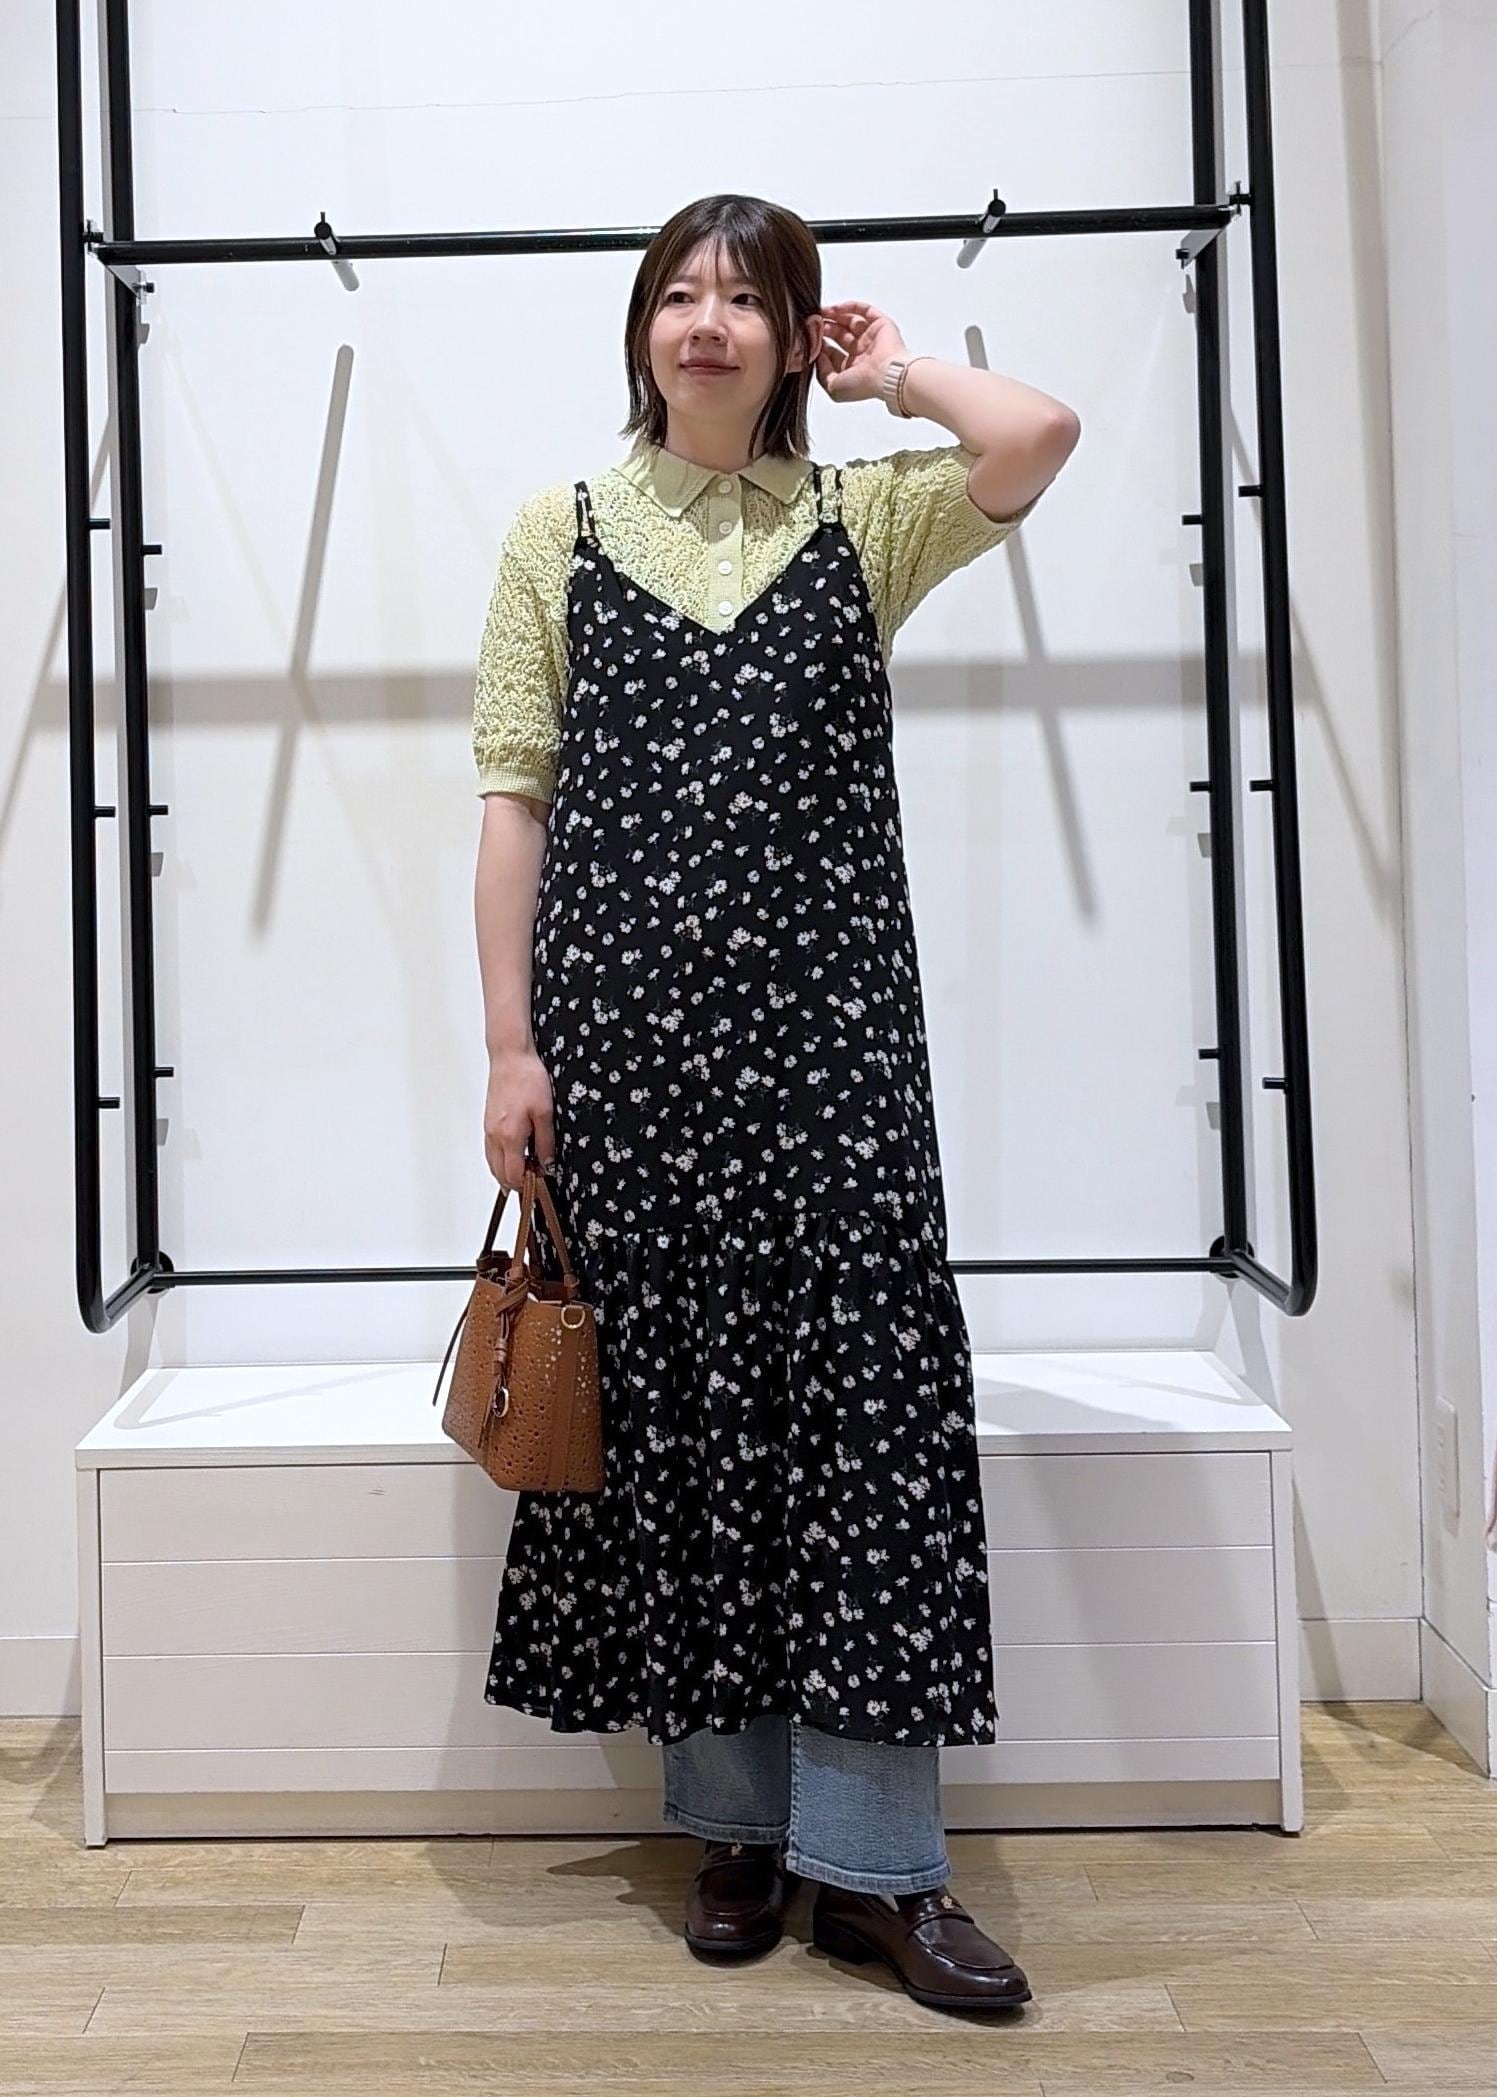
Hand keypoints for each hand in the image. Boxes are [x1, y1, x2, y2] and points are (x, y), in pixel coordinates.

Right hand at [483, 1047, 555, 1193]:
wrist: (510, 1058)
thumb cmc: (527, 1078)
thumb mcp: (545, 1112)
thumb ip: (546, 1141)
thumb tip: (547, 1163)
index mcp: (510, 1136)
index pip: (513, 1174)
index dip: (526, 1186)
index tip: (539, 1185)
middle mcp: (494, 1136)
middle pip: (499, 1174)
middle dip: (515, 1184)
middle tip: (533, 1183)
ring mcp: (488, 1130)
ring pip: (492, 1164)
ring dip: (506, 1173)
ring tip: (524, 1174)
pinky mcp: (487, 1123)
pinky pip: (490, 1151)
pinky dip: (499, 1161)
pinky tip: (512, 1158)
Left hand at [814, 299, 909, 404]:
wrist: (886, 375)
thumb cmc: (864, 384)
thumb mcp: (834, 388)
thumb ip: (822, 373)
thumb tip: (817, 356)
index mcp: (853, 369)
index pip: (834, 354)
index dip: (820, 345)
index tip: (809, 338)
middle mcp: (863, 353)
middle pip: (840, 335)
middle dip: (826, 328)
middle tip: (813, 323)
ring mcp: (872, 338)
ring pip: (851, 321)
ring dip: (835, 316)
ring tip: (821, 313)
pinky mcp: (881, 324)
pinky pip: (864, 310)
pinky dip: (849, 307)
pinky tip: (836, 308)